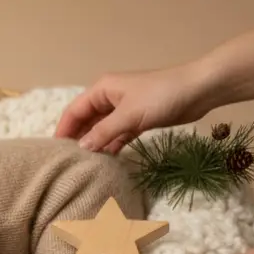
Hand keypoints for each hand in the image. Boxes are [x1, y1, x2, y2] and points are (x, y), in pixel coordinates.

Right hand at [55, 64, 216, 153]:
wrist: (199, 90)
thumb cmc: (161, 96)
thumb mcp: (129, 115)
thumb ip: (104, 132)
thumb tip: (81, 147)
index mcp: (102, 89)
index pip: (74, 110)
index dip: (63, 129)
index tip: (55, 150)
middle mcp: (110, 97)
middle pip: (87, 120)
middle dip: (78, 138)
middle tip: (69, 161)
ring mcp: (125, 108)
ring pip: (102, 128)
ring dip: (95, 143)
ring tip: (85, 164)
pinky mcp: (139, 118)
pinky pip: (118, 133)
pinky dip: (112, 145)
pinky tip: (106, 160)